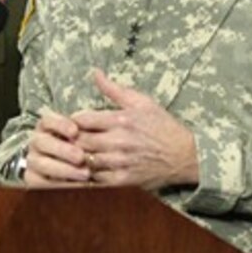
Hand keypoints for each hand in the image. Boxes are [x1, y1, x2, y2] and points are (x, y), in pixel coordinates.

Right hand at [23, 107, 90, 186]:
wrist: (69, 171)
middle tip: (81, 157)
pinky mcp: (32, 180)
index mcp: (47, 127)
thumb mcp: (84, 135)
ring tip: (85, 174)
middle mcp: (37, 142)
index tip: (75, 131)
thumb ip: (87, 128)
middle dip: (63, 150)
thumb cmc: (81, 148)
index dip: (60, 124)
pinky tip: (77, 186)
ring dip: (64, 169)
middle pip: (42, 142)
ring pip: (40, 163)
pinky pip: (40, 183)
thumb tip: (94, 122)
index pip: (48, 120)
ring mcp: (33, 161)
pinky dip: (58, 185)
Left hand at [70, 68, 198, 189]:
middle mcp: (119, 141)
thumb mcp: (141, 102)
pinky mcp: (123, 180)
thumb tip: (95, 73)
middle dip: (71, 139)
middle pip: (80, 141)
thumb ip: (114, 89)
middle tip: (67, 138)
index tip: (72, 122)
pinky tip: (91, 166)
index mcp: (121, 120)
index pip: (82, 119)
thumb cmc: (162, 125)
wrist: (184, 155)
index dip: (72, 120)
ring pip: (85, 160)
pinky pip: (96, 178)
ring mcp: (120, 162)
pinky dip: (90, 173)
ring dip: (78, 157)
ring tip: (76, 153)